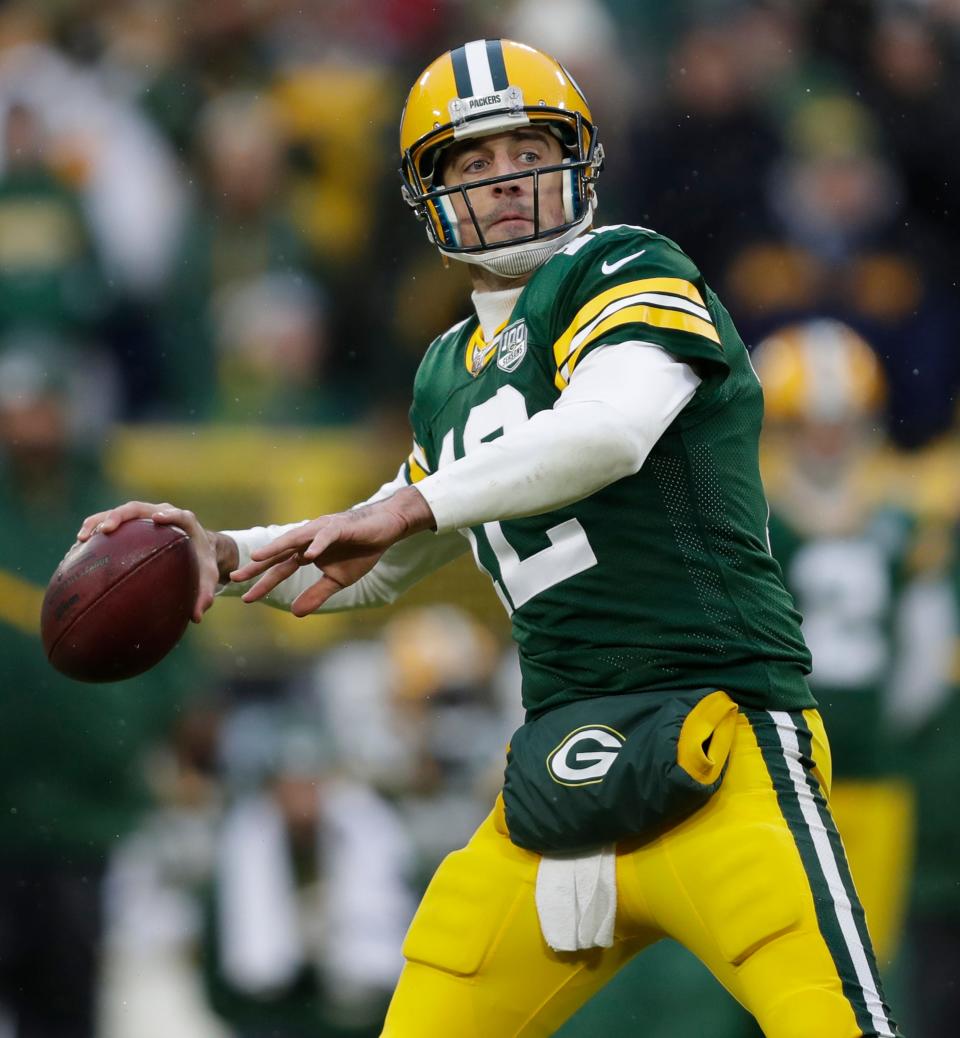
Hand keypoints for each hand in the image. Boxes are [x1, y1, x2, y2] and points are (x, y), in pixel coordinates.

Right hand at [76, 501, 230, 622]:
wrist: (196, 546)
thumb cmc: (201, 561)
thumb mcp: (207, 577)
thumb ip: (204, 594)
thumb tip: (196, 618)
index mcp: (185, 521)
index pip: (177, 514)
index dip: (168, 515)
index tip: (157, 519)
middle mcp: (161, 513)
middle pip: (138, 509)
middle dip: (119, 516)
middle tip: (105, 529)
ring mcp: (144, 516)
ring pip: (118, 513)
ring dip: (98, 521)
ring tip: (81, 538)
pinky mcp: (131, 523)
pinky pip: (108, 523)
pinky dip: (94, 532)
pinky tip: (77, 549)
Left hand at [231, 486, 434, 615]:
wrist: (385, 529)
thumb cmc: (360, 552)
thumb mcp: (337, 581)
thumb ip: (316, 595)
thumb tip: (294, 614)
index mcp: (305, 553)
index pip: (280, 569)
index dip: (264, 583)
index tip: (246, 598)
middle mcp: (308, 540)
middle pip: (279, 553)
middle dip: (257, 565)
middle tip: (235, 577)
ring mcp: (321, 531)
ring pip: (294, 539)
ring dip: (276, 548)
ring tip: (258, 557)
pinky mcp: (339, 526)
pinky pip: (326, 536)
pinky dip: (317, 544)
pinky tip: (309, 555)